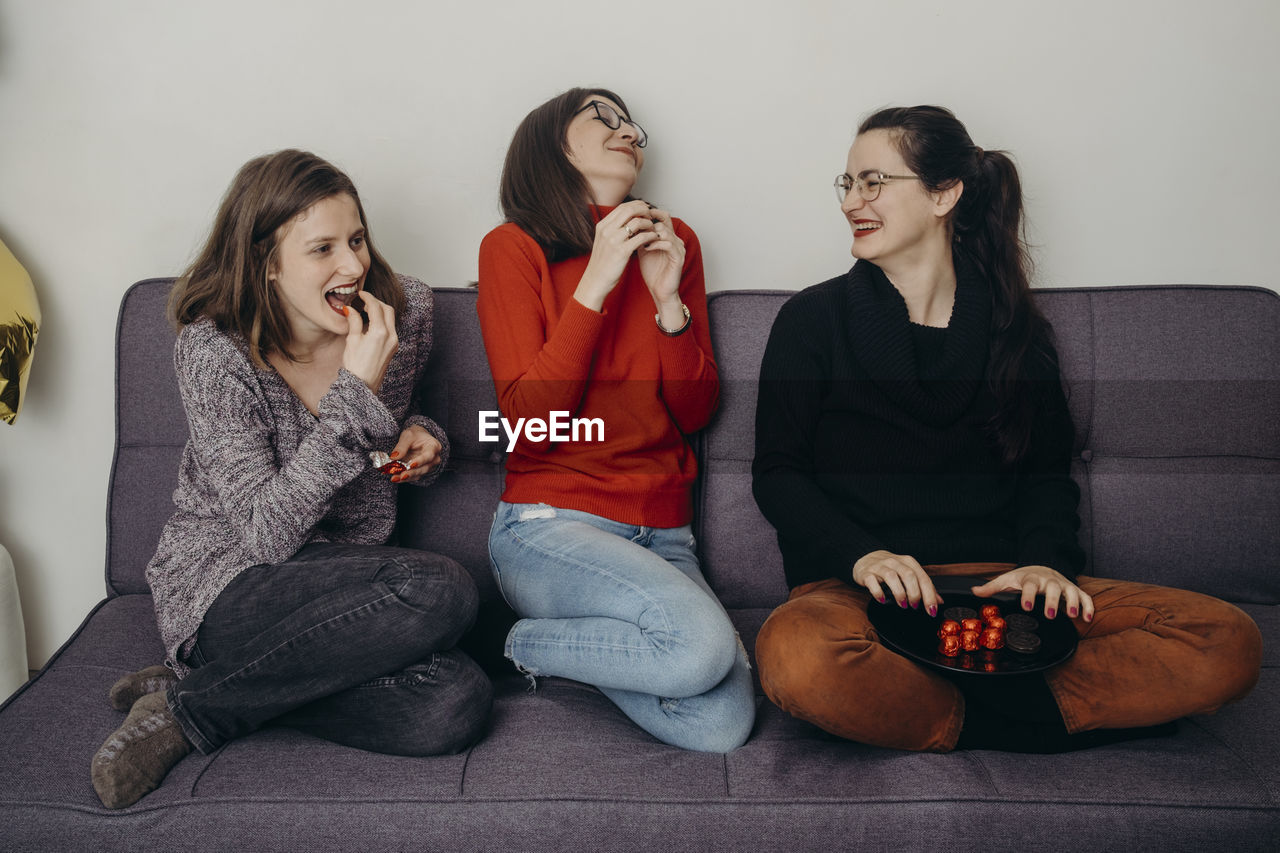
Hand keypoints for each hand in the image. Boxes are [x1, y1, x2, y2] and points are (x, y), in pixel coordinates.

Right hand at [342, 290, 397, 391]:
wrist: (362, 385)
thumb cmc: (355, 366)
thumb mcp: (352, 340)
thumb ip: (354, 322)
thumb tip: (351, 309)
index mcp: (380, 332)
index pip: (376, 307)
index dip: (368, 297)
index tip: (361, 294)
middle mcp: (391, 336)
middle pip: (388, 310)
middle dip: (377, 302)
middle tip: (364, 301)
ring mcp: (394, 343)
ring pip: (391, 319)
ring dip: (380, 311)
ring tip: (366, 311)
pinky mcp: (393, 348)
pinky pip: (391, 328)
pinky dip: (383, 321)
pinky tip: (371, 323)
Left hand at [385, 425, 443, 483]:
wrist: (417, 439)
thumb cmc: (415, 435)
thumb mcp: (408, 436)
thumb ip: (402, 446)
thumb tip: (394, 457)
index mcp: (434, 447)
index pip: (429, 455)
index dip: (420, 461)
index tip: (410, 465)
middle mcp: (434, 459)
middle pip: (424, 468)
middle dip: (412, 472)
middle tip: (401, 475)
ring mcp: (428, 466)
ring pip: (419, 474)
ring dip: (406, 477)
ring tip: (395, 478)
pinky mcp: (421, 471)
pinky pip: (413, 477)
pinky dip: (404, 478)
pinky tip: (395, 478)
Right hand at [574, 200, 659, 310]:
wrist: (595, 280)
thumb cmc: (602, 262)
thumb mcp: (603, 241)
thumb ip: (613, 229)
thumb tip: (628, 219)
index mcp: (602, 226)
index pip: (622, 207)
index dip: (637, 205)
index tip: (645, 210)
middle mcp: (607, 230)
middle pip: (630, 210)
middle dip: (644, 210)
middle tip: (651, 216)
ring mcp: (614, 240)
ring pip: (637, 222)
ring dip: (649, 223)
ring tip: (653, 229)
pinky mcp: (622, 252)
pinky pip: (641, 237)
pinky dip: (650, 235)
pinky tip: (653, 238)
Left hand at [636, 207, 685, 313]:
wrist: (660, 291)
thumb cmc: (652, 272)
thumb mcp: (643, 250)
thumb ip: (639, 236)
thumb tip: (627, 224)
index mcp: (667, 236)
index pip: (662, 216)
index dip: (649, 213)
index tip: (633, 217)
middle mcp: (675, 239)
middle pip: (664, 220)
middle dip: (648, 222)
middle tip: (634, 227)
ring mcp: (678, 248)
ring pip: (665, 231)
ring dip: (650, 233)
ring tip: (638, 238)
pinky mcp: (679, 258)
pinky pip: (669, 244)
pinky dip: (656, 244)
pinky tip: (645, 248)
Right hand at [852, 550, 943, 615]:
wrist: (866, 559)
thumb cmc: (890, 568)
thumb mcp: (908, 574)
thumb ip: (923, 586)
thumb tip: (939, 600)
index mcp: (908, 562)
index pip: (923, 578)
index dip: (929, 595)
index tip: (932, 610)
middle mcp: (895, 562)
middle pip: (909, 575)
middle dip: (914, 593)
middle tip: (915, 606)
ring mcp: (879, 566)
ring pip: (891, 577)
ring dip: (899, 593)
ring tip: (902, 604)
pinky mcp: (867, 573)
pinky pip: (872, 581)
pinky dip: (878, 592)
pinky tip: (882, 600)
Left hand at [971, 565, 1093, 621]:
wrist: (1042, 565)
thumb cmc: (1023, 577)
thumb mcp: (1006, 580)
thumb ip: (992, 587)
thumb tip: (974, 591)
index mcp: (1031, 579)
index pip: (1030, 585)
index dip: (1028, 595)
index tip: (1026, 606)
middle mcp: (1048, 581)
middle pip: (1053, 588)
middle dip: (1053, 601)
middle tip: (1050, 614)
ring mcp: (1063, 584)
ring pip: (1071, 591)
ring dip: (1073, 602)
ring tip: (1073, 615)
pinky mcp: (1074, 589)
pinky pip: (1085, 596)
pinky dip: (1088, 606)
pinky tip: (1087, 618)